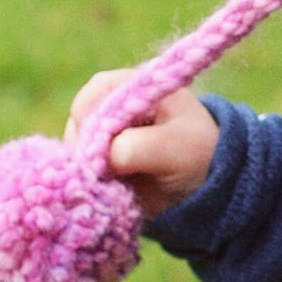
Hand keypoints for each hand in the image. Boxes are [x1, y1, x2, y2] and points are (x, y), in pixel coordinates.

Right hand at [65, 69, 219, 217]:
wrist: (207, 185)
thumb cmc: (199, 153)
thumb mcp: (178, 147)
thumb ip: (139, 146)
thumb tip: (105, 157)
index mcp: (137, 88)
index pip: (94, 94)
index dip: (90, 122)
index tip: (100, 151)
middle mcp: (116, 107)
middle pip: (77, 124)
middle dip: (85, 151)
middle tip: (104, 174)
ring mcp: (105, 135)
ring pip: (73, 150)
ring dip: (85, 170)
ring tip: (113, 185)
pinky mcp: (101, 162)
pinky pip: (78, 171)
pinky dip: (87, 183)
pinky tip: (107, 193)